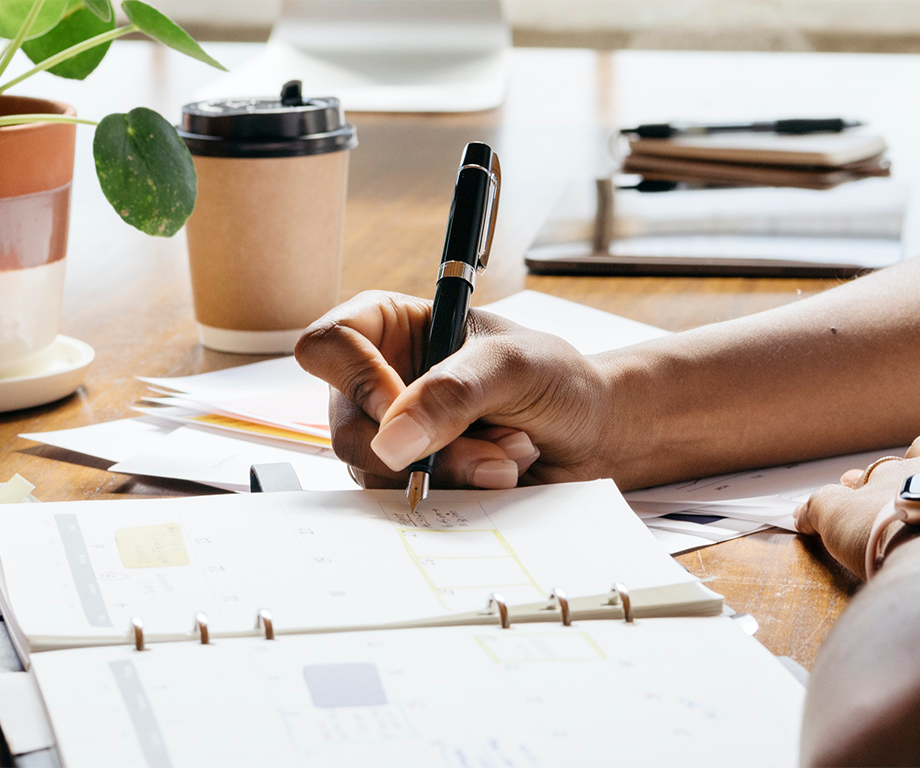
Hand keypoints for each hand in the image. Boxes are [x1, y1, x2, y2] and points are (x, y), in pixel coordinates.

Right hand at [295, 290, 619, 489]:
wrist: (593, 432)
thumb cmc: (555, 378)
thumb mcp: (512, 367)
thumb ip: (452, 394)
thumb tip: (391, 442)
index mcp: (390, 327)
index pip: (327, 346)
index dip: (354, 380)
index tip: (404, 410)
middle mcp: (378, 379)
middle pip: (346, 426)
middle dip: (423, 447)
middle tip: (489, 447)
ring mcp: (392, 433)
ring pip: (376, 471)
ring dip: (450, 471)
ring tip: (509, 453)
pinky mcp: (412, 476)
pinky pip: (404, 499)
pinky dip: (457, 491)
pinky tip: (501, 472)